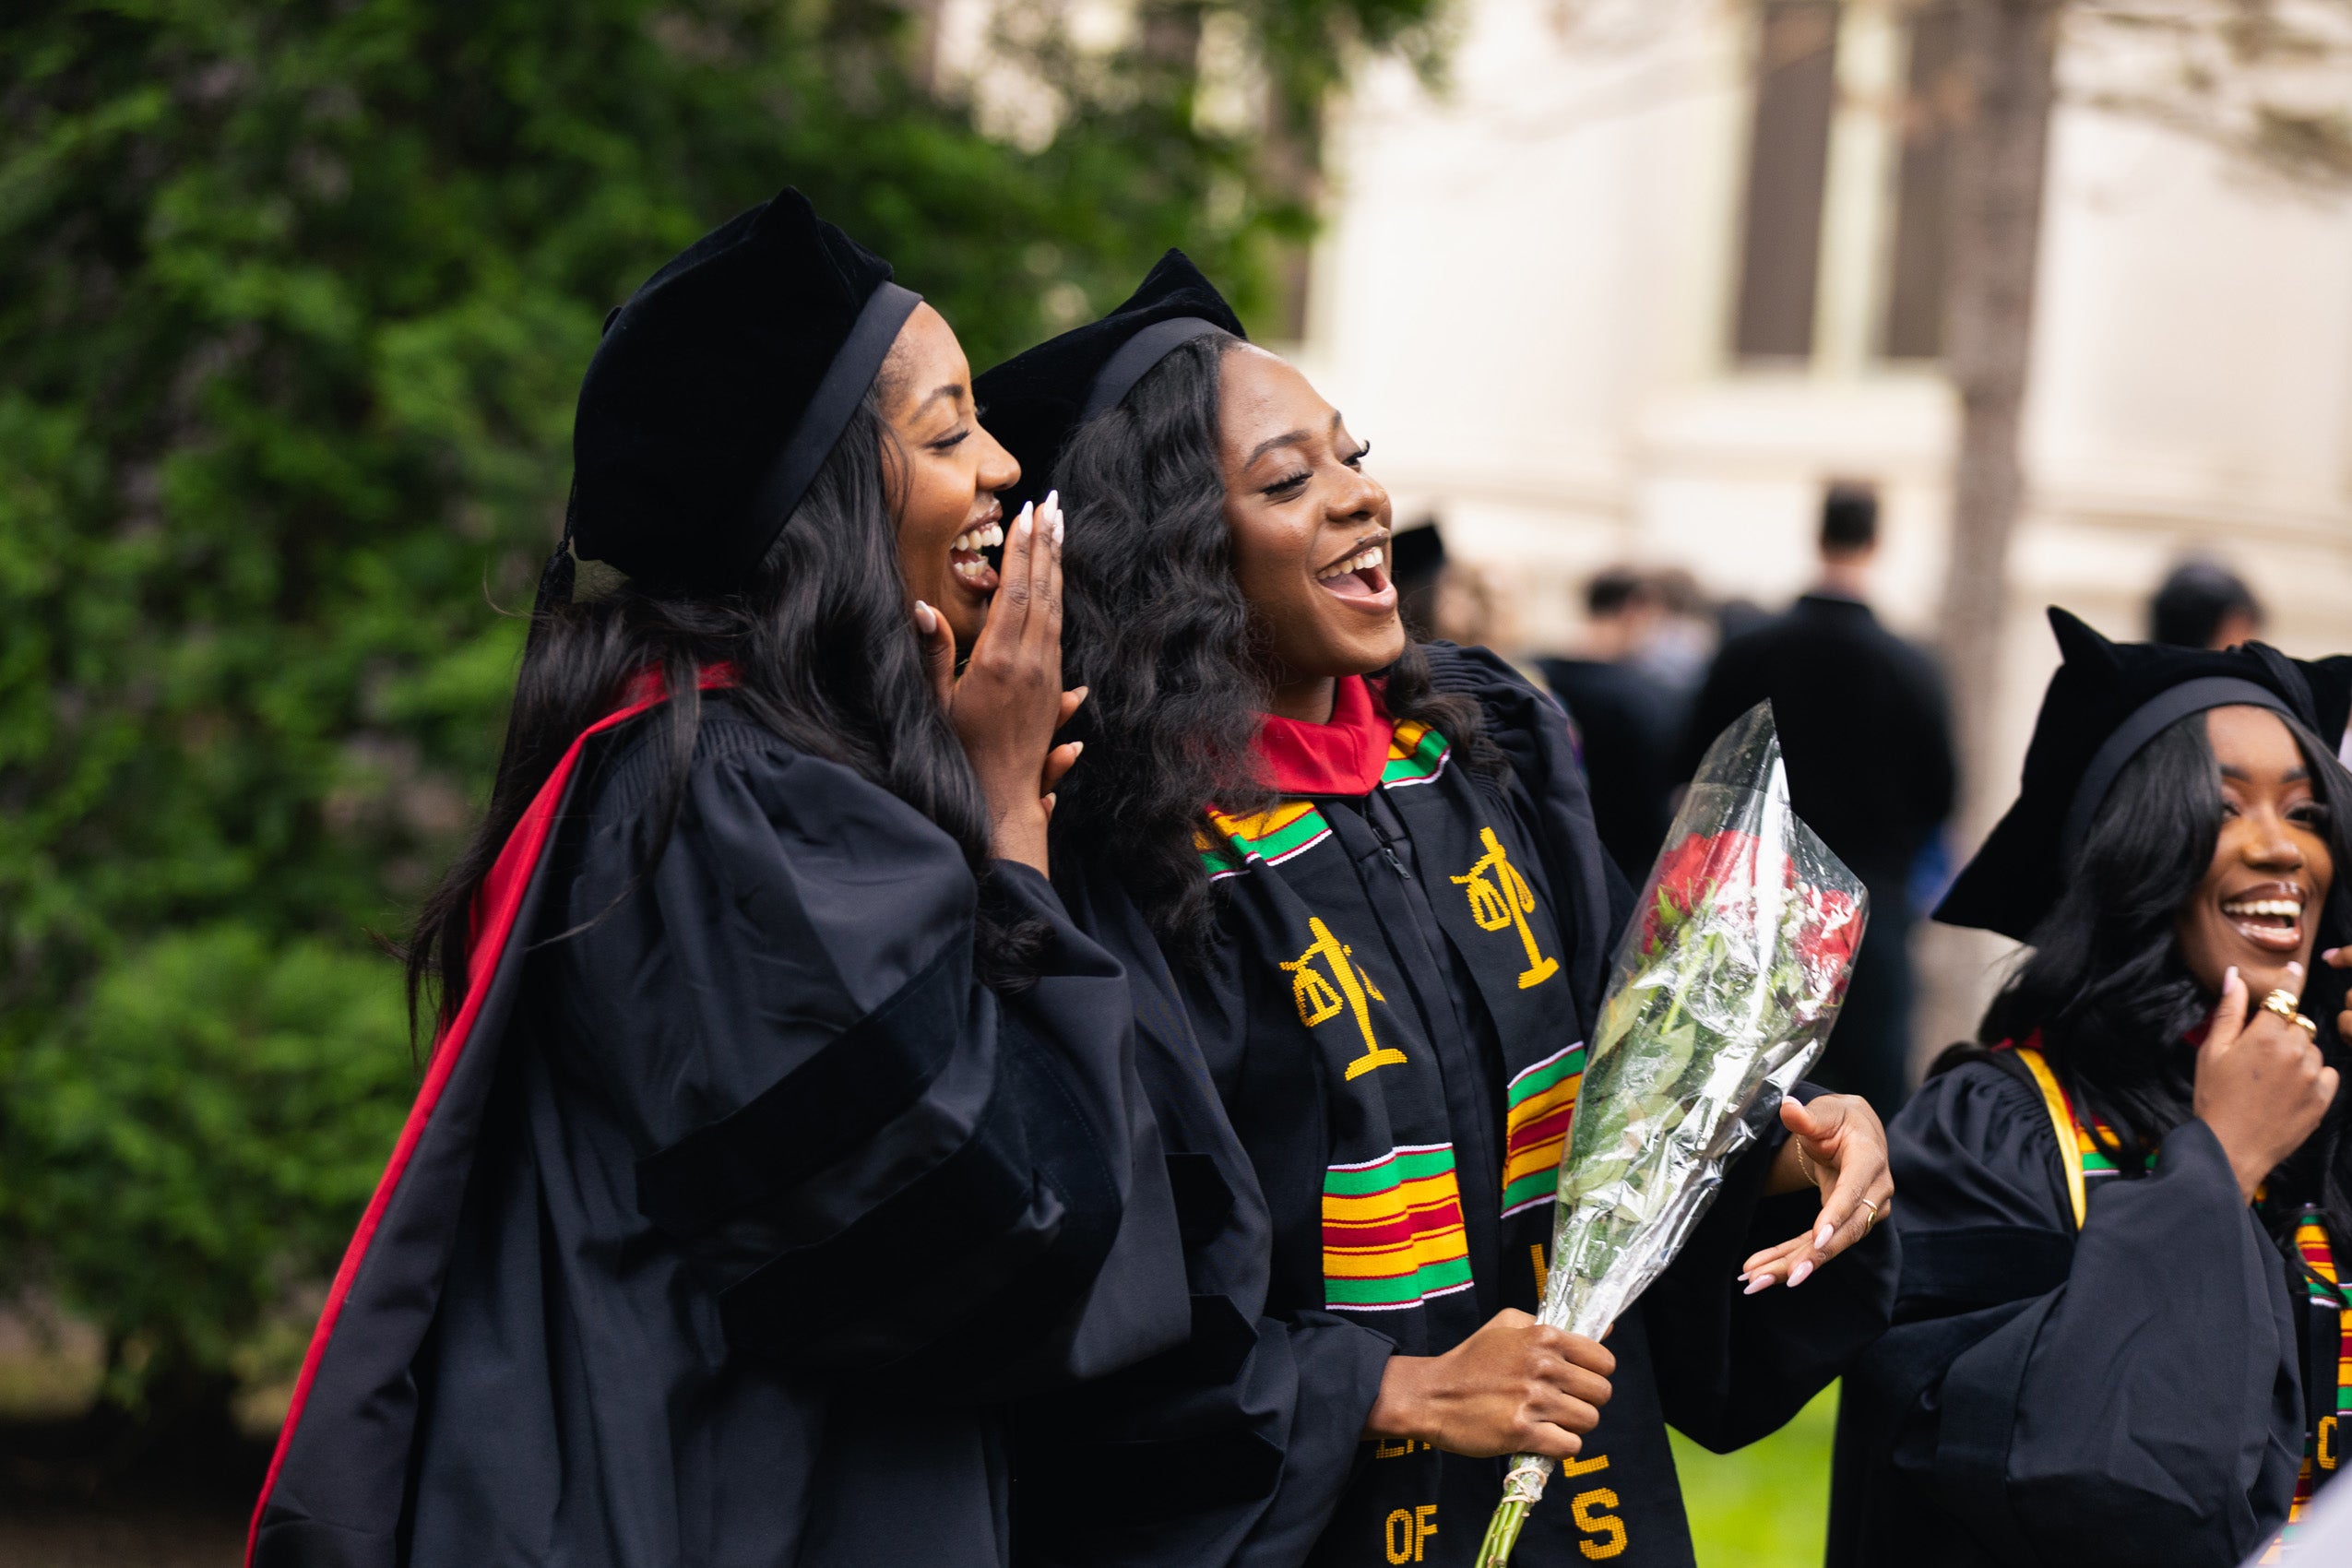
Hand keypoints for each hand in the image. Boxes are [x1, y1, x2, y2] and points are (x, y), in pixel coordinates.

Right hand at [914, 493, 1084, 874]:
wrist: (1001, 800)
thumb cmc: (959, 752)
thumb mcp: (936, 702)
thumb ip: (933, 652)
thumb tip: (921, 607)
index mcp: (998, 660)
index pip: (1015, 590)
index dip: (1021, 549)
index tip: (1027, 511)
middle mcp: (1030, 663)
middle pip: (1042, 591)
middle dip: (1045, 544)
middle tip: (1051, 503)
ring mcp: (1047, 675)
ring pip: (1056, 609)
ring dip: (1056, 566)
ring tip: (1058, 529)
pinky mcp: (1054, 688)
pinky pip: (1059, 632)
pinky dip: (1058, 599)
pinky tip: (1058, 581)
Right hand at [1361, 1308, 1612, 1459]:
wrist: (1430, 1395)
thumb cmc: (1469, 1360)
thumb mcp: (1504, 1324)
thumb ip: (1550, 1323)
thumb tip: (1603, 1330)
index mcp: (1543, 1337)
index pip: (1604, 1360)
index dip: (1595, 1373)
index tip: (1578, 1381)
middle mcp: (1543, 1366)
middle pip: (1601, 1393)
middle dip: (1586, 1401)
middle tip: (1563, 1404)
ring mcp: (1533, 1399)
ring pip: (1588, 1421)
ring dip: (1573, 1426)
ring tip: (1550, 1422)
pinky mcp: (1522, 1431)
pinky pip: (1569, 1446)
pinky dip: (1560, 1448)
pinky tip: (1541, 1439)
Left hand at [1741, 1093, 1892, 1291]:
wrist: (1856, 1131)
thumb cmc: (1839, 1118)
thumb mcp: (1824, 1112)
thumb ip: (1806, 1116)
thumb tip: (1788, 1106)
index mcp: (1870, 1160)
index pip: (1854, 1191)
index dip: (1836, 1215)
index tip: (1818, 1239)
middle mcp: (1875, 1192)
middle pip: (1846, 1230)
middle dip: (1814, 1256)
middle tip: (1784, 1277)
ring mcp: (1863, 1212)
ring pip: (1830, 1245)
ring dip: (1793, 1265)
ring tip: (1755, 1281)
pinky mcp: (1845, 1225)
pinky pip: (1818, 1245)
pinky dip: (1789, 1259)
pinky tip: (1760, 1273)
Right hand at [2195, 963, 2335, 1202]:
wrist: (2232, 1147)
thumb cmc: (2215, 1098)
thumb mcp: (2212, 1051)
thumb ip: (2228, 1011)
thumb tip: (2233, 976)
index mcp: (2264, 1035)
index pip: (2285, 996)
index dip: (2290, 980)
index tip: (2295, 968)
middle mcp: (2294, 1050)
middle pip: (2299, 1024)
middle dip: (2283, 1030)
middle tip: (2260, 1053)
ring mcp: (2312, 1075)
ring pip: (2313, 1049)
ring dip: (2299, 1054)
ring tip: (2273, 1077)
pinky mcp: (2323, 1098)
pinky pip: (2328, 1073)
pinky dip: (2314, 1076)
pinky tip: (2290, 1090)